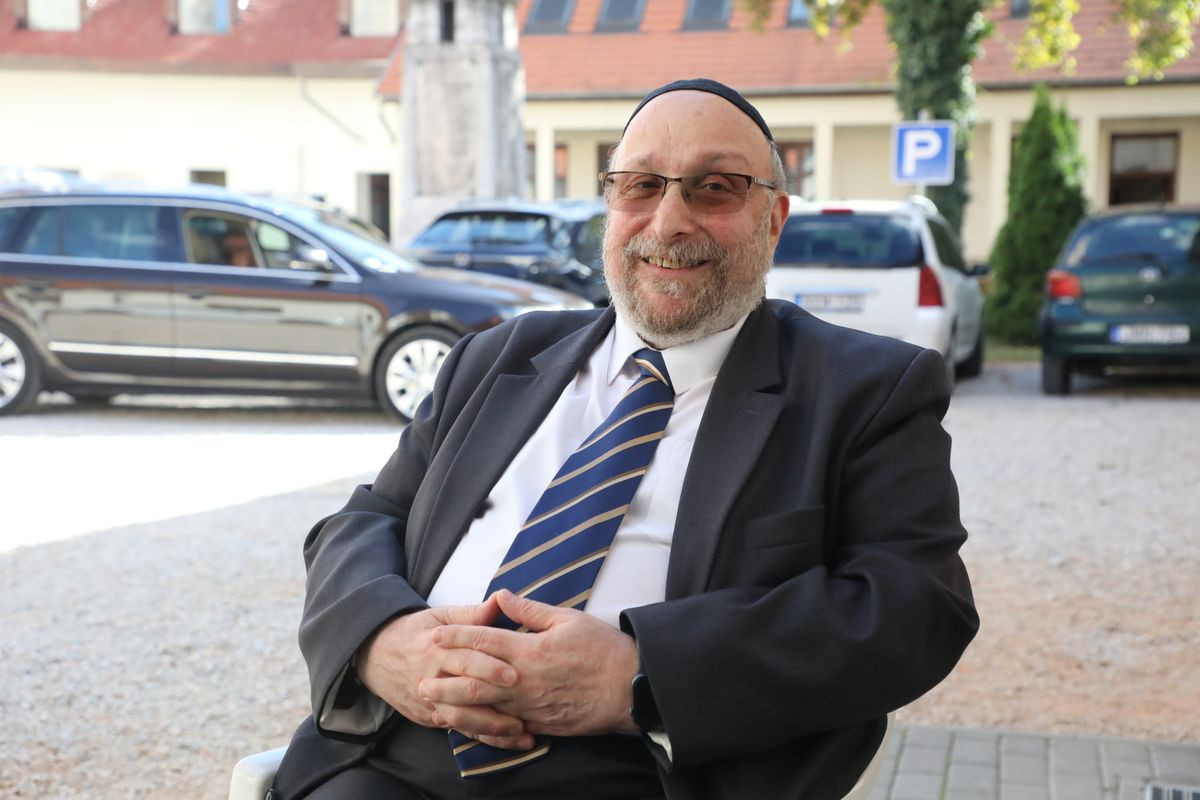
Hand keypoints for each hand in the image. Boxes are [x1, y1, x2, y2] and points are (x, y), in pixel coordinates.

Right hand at [356, 597, 525, 740]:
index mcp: (436, 649)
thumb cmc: (415, 632)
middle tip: (525, 708)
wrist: (375, 655)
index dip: (489, 667)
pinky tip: (507, 742)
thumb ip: (472, 614)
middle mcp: (432, 678)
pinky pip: (458, 731)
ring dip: (493, 728)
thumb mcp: (439, 616)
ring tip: (522, 732)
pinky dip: (483, 738)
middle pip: (464, 693)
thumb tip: (501, 600)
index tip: (514, 673)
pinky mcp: (429, 719)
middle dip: (495, 702)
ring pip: (462, 720)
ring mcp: (429, 703)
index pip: (464, 659)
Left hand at [420, 590, 640, 738]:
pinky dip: (485, 726)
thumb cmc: (604, 650)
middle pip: (475, 682)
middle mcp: (525, 682)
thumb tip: (501, 596)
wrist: (631, 689)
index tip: (435, 635)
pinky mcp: (543, 725)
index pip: (484, 641)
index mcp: (530, 651)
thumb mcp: (569, 619)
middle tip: (421, 679)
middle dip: (446, 680)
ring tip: (436, 706)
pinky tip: (471, 725)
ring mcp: (533, 708)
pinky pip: (507, 727)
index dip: (457, 637)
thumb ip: (530, 610)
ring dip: (458, 708)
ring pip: (486, 710)